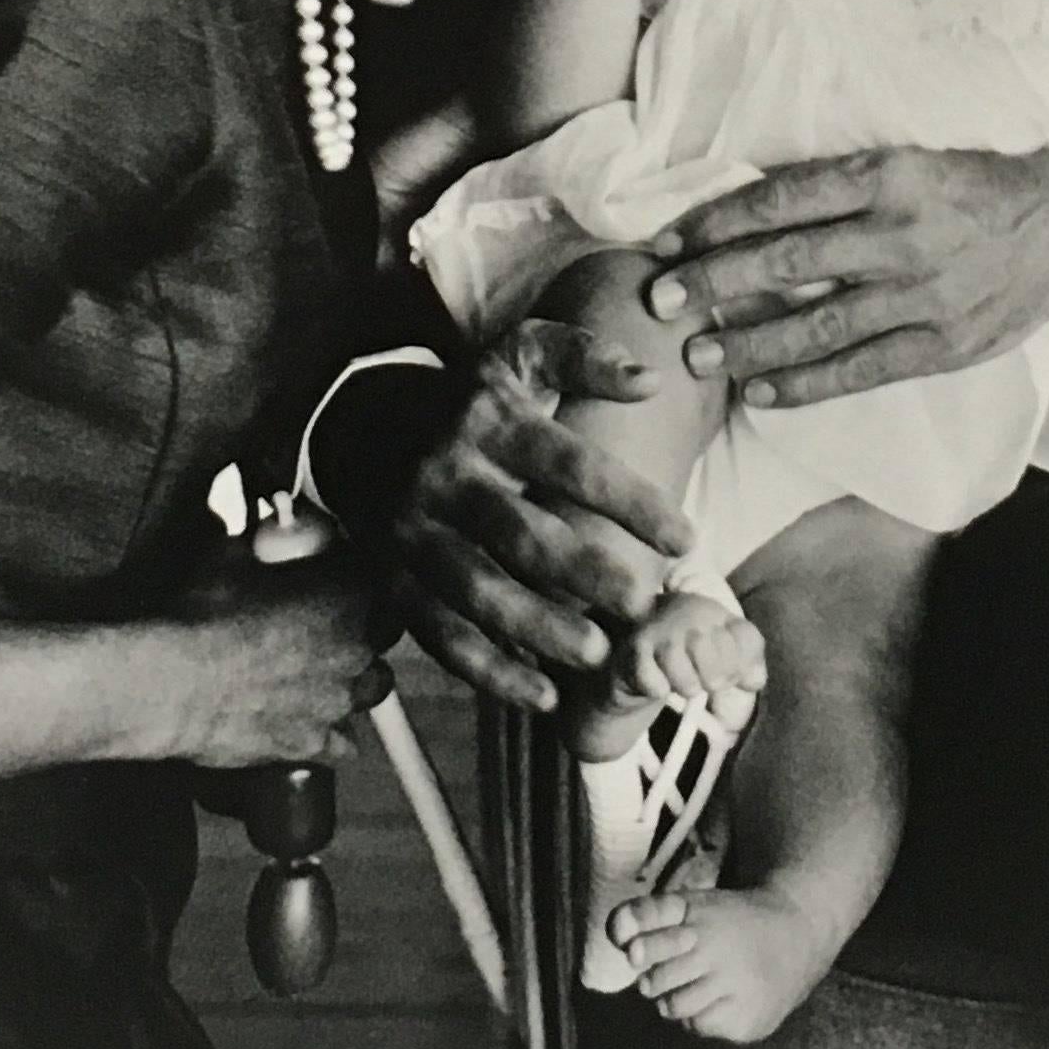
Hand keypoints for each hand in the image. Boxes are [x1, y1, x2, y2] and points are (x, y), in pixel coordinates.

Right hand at [168, 561, 400, 769]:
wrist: (172, 686)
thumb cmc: (201, 615)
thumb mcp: (225, 557)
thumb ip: (250, 539)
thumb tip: (246, 525)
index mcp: (343, 597)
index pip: (375, 583)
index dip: (354, 583)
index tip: (334, 583)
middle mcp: (353, 651)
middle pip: (381, 639)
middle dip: (361, 633)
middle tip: (326, 630)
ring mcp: (337, 702)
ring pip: (371, 691)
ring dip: (353, 682)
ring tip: (322, 678)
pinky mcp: (312, 745)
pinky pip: (342, 745)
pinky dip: (331, 736)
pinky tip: (308, 725)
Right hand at [389, 346, 695, 712]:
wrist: (362, 429)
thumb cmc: (468, 402)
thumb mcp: (517, 356)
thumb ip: (582, 357)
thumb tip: (650, 379)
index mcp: (489, 423)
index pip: (569, 463)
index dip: (630, 502)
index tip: (686, 539)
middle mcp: (447, 478)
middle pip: (521, 533)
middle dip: (584, 574)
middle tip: (642, 606)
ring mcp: (415, 534)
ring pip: (477, 590)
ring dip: (537, 628)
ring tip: (595, 655)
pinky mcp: (395, 580)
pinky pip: (440, 633)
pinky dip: (488, 670)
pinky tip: (540, 693)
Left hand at [646, 145, 1048, 411]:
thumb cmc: (967, 190)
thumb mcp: (906, 162)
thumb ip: (837, 190)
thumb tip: (743, 213)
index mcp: (888, 175)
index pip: (784, 198)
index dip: (718, 220)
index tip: (668, 240)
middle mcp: (903, 233)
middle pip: (790, 262)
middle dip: (717, 282)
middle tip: (660, 299)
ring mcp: (924, 295)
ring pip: (817, 326)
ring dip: (748, 343)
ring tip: (696, 355)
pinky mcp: (941, 346)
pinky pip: (859, 371)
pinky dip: (803, 385)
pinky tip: (757, 391)